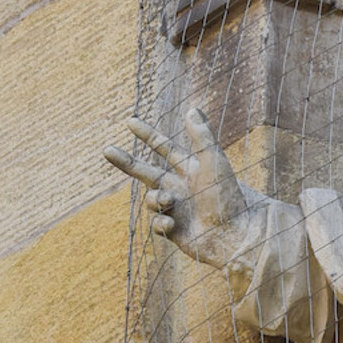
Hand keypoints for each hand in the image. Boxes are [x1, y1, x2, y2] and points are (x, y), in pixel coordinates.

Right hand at [102, 108, 252, 267]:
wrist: (236, 234)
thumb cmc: (229, 197)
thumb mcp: (215, 161)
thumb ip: (202, 136)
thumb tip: (191, 108)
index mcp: (191, 170)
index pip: (164, 148)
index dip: (147, 135)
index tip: (130, 121)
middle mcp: (182, 188)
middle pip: (146, 172)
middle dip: (126, 162)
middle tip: (106, 149)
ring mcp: (178, 209)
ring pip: (151, 199)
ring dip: (155, 198)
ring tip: (170, 201)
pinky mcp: (176, 231)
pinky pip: (157, 223)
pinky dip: (160, 221)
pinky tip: (172, 224)